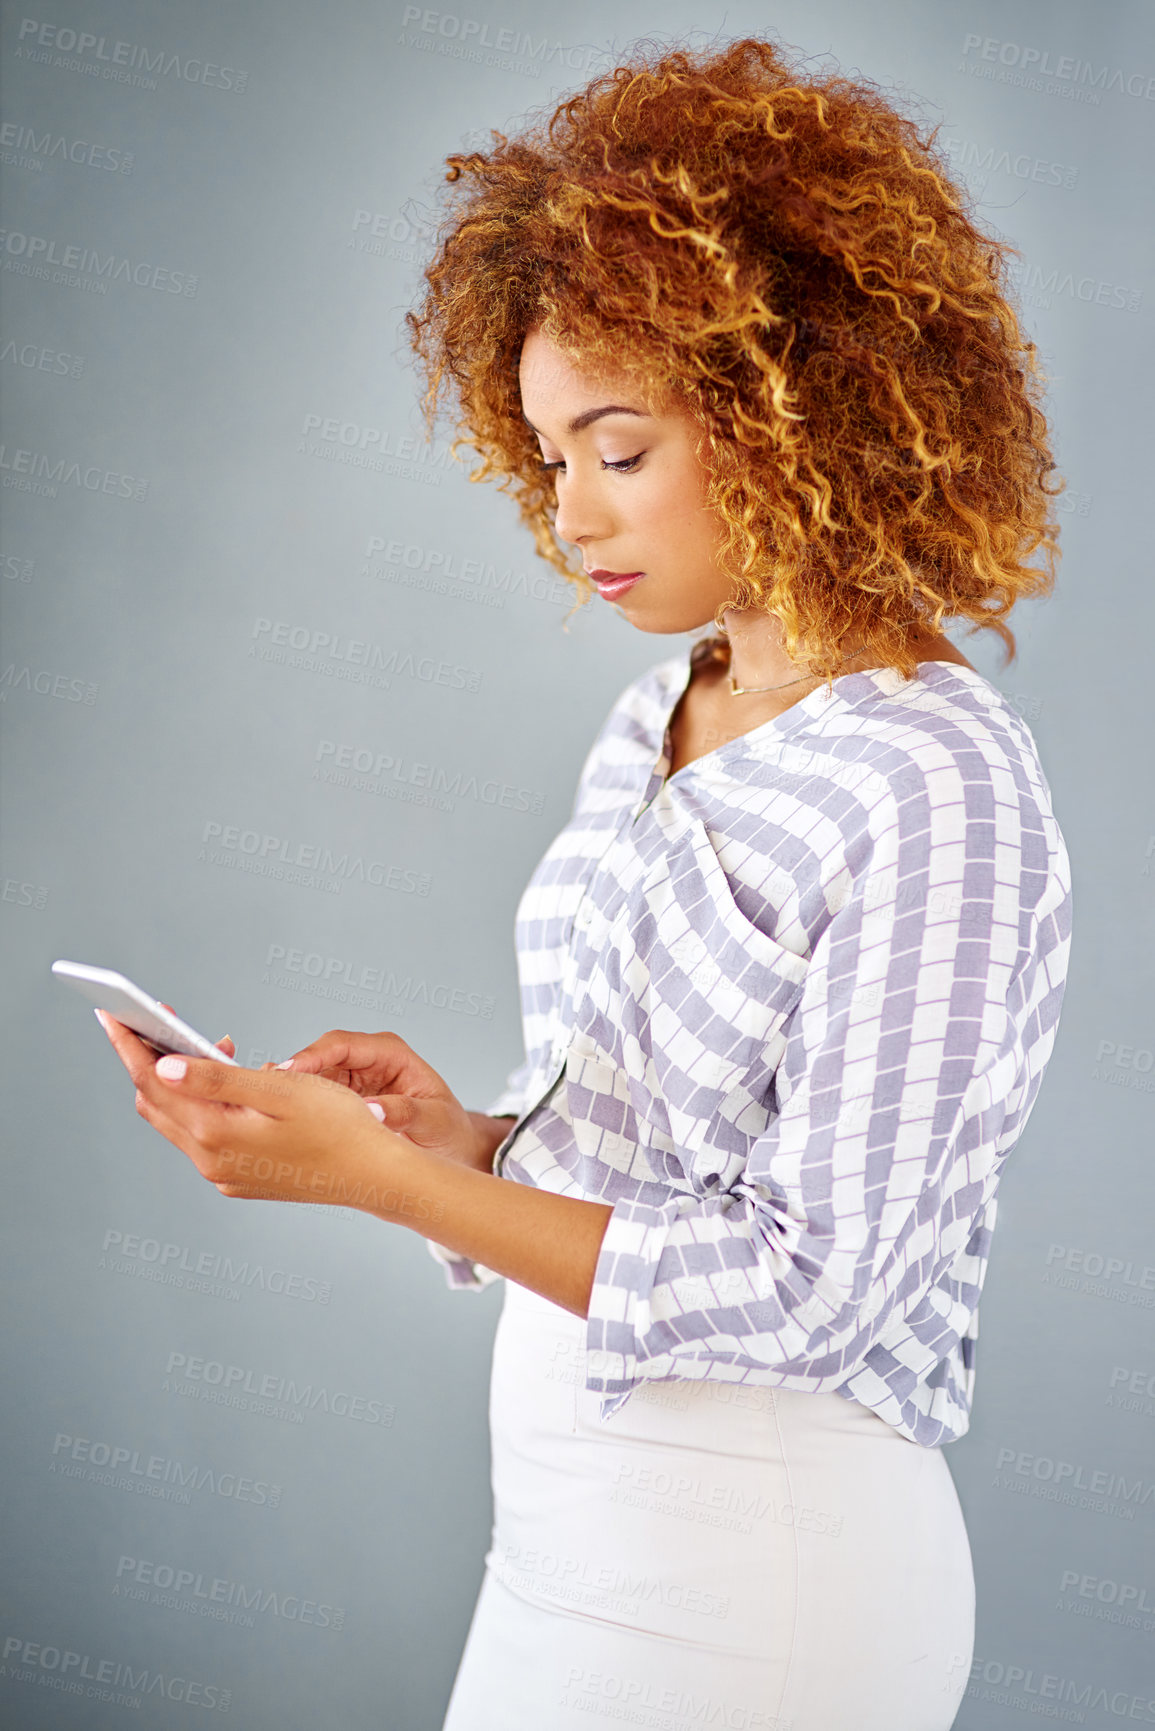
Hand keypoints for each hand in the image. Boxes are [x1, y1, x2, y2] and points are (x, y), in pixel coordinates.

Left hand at [95, 1011, 422, 1214]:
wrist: (375, 1174)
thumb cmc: (339, 1125)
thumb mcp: (280, 1089)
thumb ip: (217, 1079)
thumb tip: (163, 1066)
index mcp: (215, 1134)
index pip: (153, 1081)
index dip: (129, 1043)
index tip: (111, 1012)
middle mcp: (211, 1160)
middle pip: (156, 1102)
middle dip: (146, 1058)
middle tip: (151, 1019)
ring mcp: (224, 1173)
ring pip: (177, 1121)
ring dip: (177, 1082)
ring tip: (206, 1046)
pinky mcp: (239, 1177)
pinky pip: (203, 1136)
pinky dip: (201, 1105)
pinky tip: (229, 1084)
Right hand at [277, 1028, 500, 1169]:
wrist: (450, 1148)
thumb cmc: (447, 1130)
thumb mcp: (434, 1122)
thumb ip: (405, 1112)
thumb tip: (372, 1110)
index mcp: (391, 1054)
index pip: (343, 1044)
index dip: (312, 1055)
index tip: (289, 1072)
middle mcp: (367, 1060)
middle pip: (318, 1056)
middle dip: (292, 1073)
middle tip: (265, 1092)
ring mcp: (352, 1078)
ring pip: (310, 1076)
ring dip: (289, 1090)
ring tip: (263, 1107)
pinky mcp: (341, 1099)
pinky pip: (313, 1095)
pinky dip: (296, 1105)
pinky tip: (276, 1119)